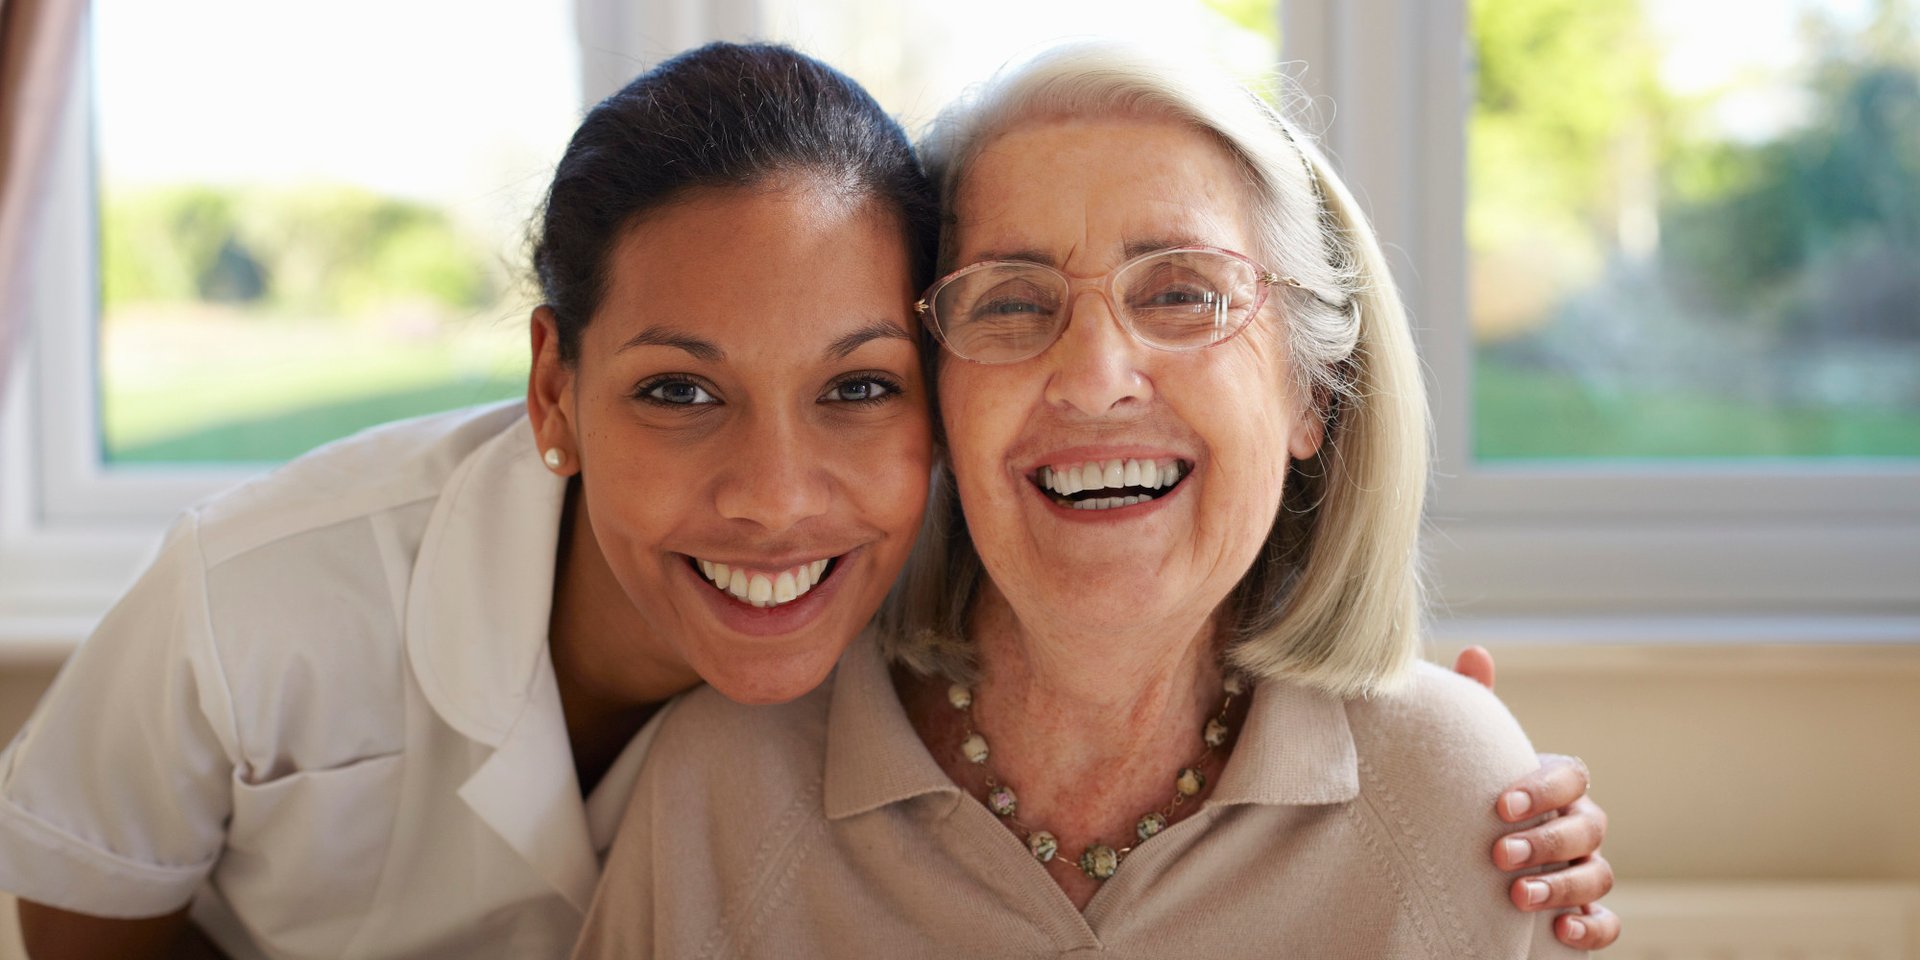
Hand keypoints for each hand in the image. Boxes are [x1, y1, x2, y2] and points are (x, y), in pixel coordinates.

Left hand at [1456, 648, 1619, 949]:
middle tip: (1499, 853)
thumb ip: (1476, 708)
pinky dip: (1592, 925)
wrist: (1463, 863)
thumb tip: (1476, 652)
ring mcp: (1583, 869)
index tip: (1500, 806)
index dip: (1542, 789)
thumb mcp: (1470, 757)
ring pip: (1598, 873)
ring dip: (1563, 884)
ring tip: (1519, 896)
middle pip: (1587, 826)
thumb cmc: (1472, 800)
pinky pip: (1606, 922)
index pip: (1570, 776)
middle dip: (1546, 840)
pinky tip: (1562, 928)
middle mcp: (1576, 825)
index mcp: (1552, 785)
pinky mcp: (1581, 913)